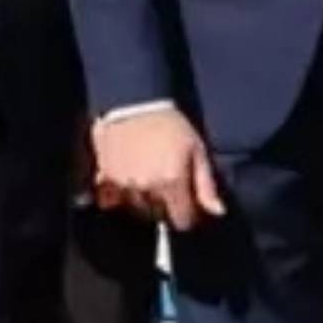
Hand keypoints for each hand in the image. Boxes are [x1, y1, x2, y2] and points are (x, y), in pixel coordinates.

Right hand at [91, 107, 226, 231]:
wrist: (134, 102)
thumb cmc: (170, 124)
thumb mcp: (196, 149)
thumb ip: (206, 185)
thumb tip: (218, 212)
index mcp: (172, 182)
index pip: (182, 221)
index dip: (187, 214)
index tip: (186, 202)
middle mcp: (147, 188)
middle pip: (158, 217)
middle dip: (165, 207)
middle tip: (167, 184)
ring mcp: (123, 184)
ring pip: (135, 209)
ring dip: (143, 201)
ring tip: (147, 177)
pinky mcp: (104, 177)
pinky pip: (110, 200)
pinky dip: (118, 196)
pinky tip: (126, 181)